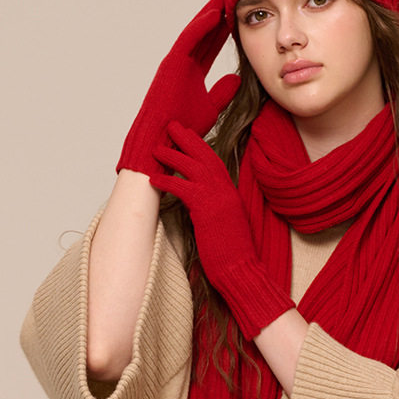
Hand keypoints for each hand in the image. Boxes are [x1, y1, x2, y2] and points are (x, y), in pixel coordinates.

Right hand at [116, 0, 240, 177]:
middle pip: (202, 37)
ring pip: (194, 34)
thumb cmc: (184, 129)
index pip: (209, 49)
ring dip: (207, 16)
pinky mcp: (170, 64)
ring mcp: (175, 63)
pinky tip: (213, 14)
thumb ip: (223, 92)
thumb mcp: (212, 108)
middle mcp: (182, 65)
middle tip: (229, 1)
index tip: (234, 21)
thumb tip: (237, 79)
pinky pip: (187, 41)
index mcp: (191, 74)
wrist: (165, 140)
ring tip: (222, 0)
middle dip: (215, 20)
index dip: (221, 34)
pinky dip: (200, 26)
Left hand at [150, 123, 293, 338]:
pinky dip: (168, 181)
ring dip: (173, 155)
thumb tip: (202, 206)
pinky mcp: (208, 210)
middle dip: (188, 140)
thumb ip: (217, 210)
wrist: (243, 271)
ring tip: (156, 148)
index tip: (188, 137)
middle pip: (206, 156)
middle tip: (172, 127)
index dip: (201, 148)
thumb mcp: (227, 225)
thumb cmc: (234, 256)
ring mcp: (219, 199)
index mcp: (232, 195)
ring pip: (193, 167)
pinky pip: (184, 188)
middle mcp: (227, 192)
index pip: (216, 163)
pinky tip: (155, 178)